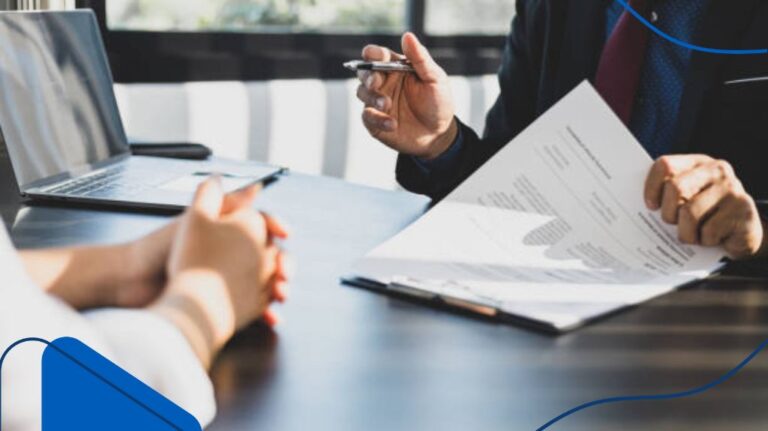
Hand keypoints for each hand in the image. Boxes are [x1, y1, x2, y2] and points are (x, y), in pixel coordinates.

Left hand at [152, 178, 287, 366]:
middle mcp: (227, 254)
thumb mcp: (195, 220)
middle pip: (267, 256)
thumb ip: (224, 201)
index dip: (275, 228)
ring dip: (278, 288)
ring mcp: (226, 280)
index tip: (285, 233)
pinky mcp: (222, 304)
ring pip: (264, 283)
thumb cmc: (157, 248)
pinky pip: (251, 308)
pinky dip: (264, 311)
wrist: (131, 283)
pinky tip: (270, 316)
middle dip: (283, 263)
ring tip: (281, 293)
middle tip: (284, 272)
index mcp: (224, 231)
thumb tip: (255, 185)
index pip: (260, 225)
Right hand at [356, 32, 457, 159]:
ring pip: (362, 93)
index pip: (378, 55)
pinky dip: (377, 119)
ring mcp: (377, 102)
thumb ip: (420, 58)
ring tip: (387, 105)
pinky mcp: (375, 121)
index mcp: (395, 67)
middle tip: (376, 83)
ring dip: (373, 97)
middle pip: (364, 72)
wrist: (439, 134)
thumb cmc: (438, 102)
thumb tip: (408, 36)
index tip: (373, 55)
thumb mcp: (435, 79)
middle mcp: (384, 82)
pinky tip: (392, 123)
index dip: (373, 53)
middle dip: (367, 76)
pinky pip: (367, 116)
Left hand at [644, 155, 765, 258]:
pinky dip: (705, 241)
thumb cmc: (704, 216)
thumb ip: (666, 194)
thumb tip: (630, 204)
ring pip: (690, 214)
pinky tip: (712, 238)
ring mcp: (732, 188)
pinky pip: (708, 232)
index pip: (665, 165)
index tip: (650, 206)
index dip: (651, 187)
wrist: (743, 232)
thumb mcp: (685, 200)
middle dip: (668, 213)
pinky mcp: (743, 209)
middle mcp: (717, 170)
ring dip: (686, 233)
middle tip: (674, 223)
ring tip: (693, 235)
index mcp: (697, 163)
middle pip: (676, 188)